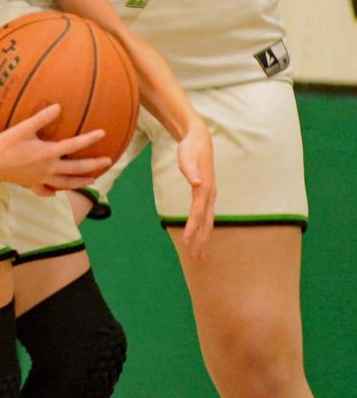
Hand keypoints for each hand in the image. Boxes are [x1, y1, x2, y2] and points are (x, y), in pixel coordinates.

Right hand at [0, 104, 111, 194]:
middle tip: (108, 161)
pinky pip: (46, 191)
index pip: (74, 146)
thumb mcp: (24, 128)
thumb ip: (43, 117)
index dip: (90, 139)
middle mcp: (48, 169)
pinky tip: (56, 192)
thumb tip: (59, 107)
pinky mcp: (30, 185)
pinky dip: (54, 192)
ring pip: (66, 184)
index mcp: (48, 153)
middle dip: (94, 166)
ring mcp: (40, 179)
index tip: (103, 133)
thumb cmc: (5, 144)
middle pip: (76, 169)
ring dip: (81, 182)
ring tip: (93, 180)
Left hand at [176, 121, 214, 258]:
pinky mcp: (207, 193)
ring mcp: (210, 194)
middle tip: (195, 258)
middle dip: (201, 240)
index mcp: (205, 188)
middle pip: (207, 221)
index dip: (192, 228)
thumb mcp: (186, 157)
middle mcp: (210, 194)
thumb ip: (190, 171)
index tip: (186, 242)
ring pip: (208, 220)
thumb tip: (195, 183)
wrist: (199, 139)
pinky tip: (200, 234)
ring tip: (199, 254)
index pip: (198, 212)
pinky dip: (203, 227)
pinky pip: (206, 214)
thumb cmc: (191, 148)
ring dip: (204, 237)